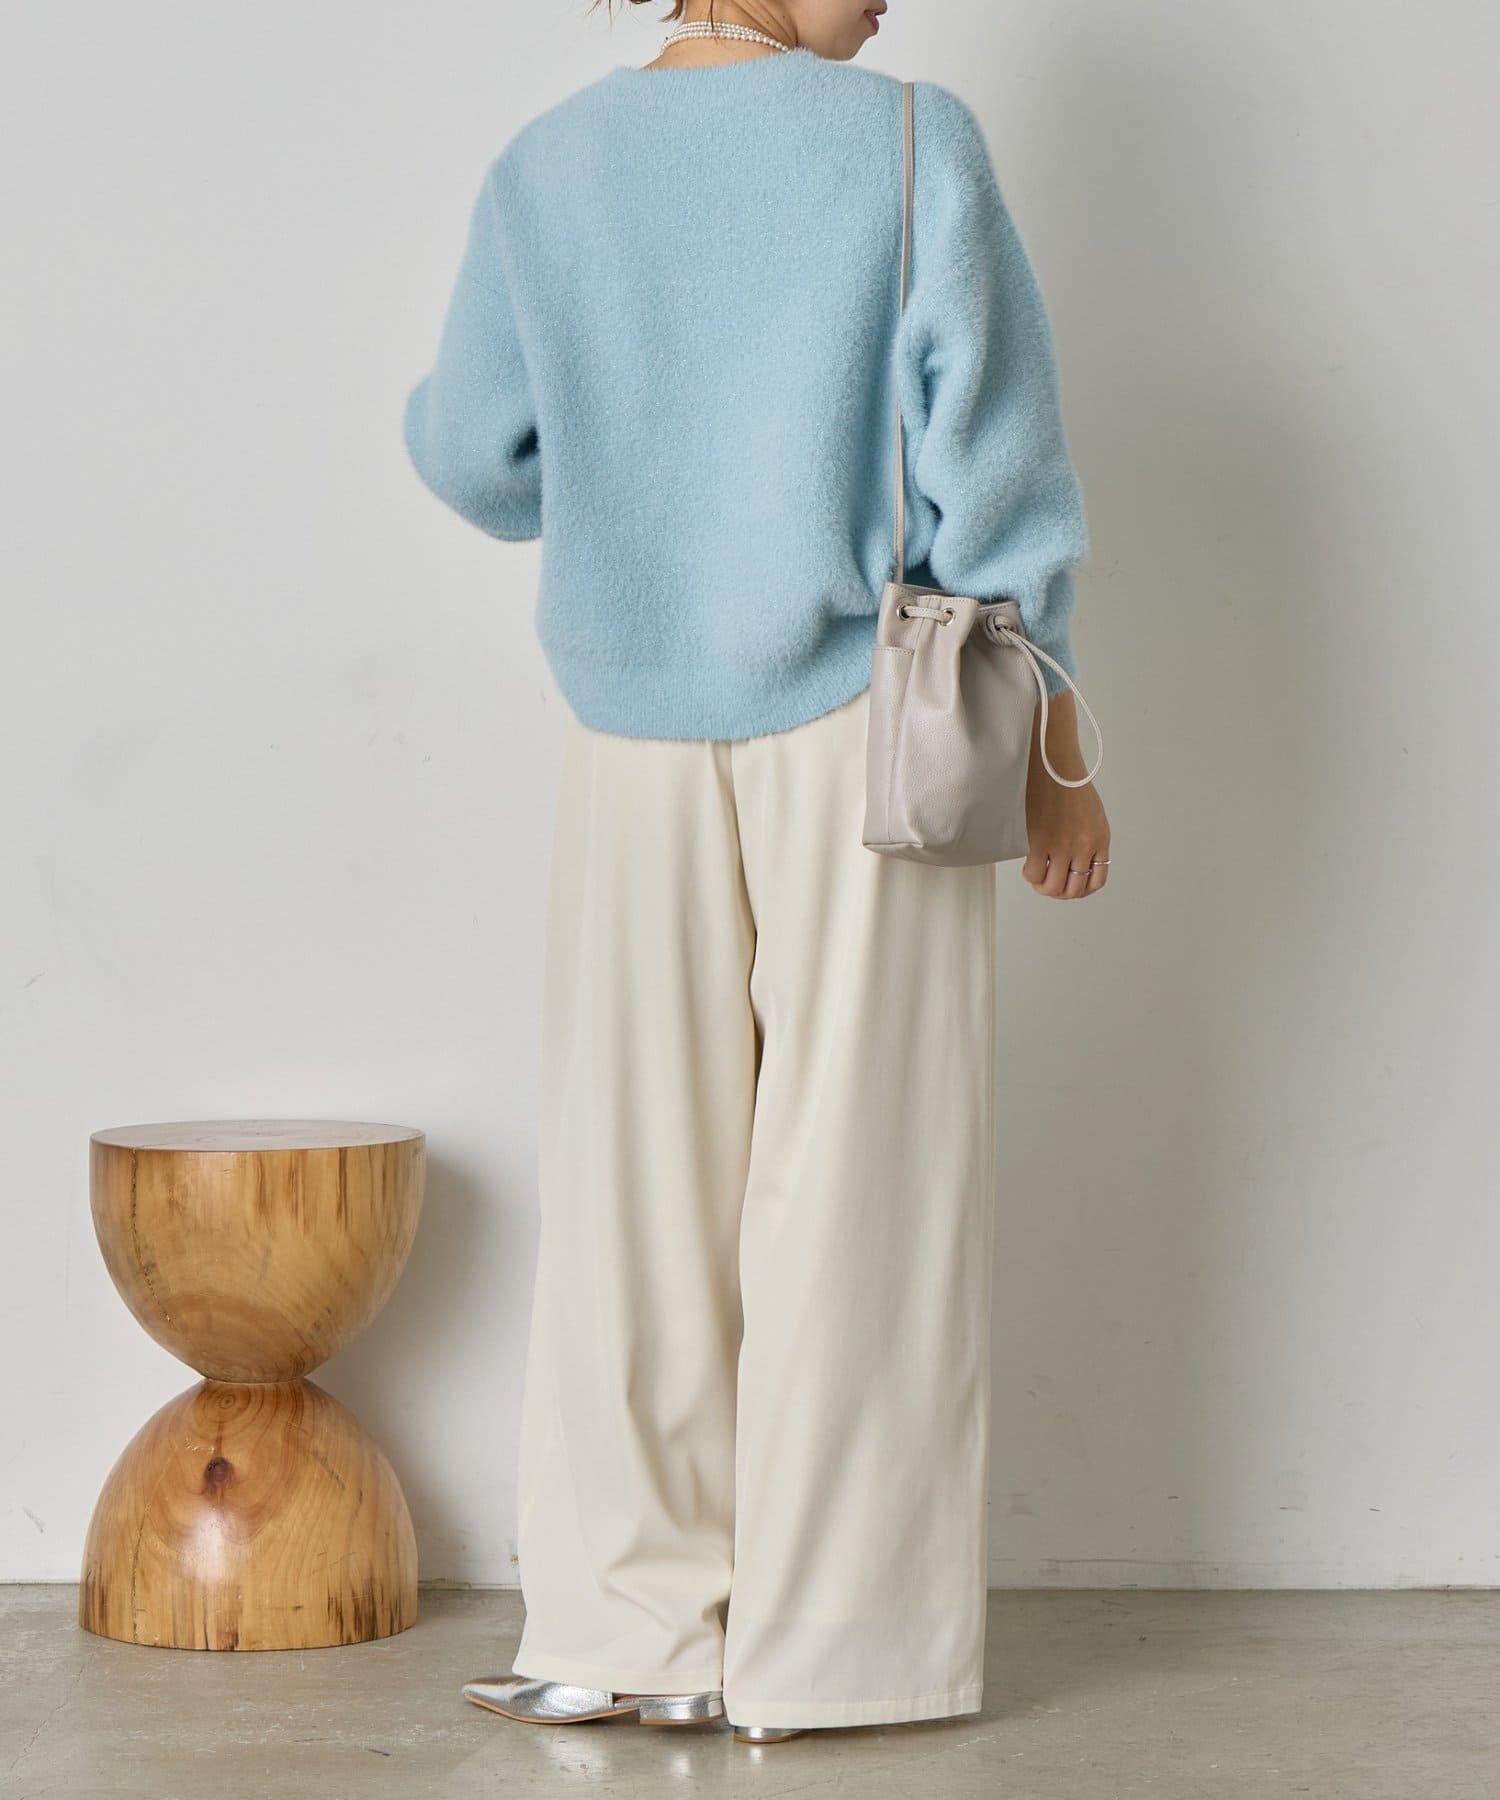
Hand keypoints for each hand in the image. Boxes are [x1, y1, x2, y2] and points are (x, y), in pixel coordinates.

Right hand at [1021, 690, 1109, 898]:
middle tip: (1047, 882)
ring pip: (1053, 887)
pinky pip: (1034, 874)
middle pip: (1074, 890)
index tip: (1067, 882)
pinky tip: (1028, 863)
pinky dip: (1030, 875)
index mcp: (1100, 838)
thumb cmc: (1065, 780)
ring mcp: (1063, 845)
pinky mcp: (1040, 841)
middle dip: (1059, 891)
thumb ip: (1086, 838)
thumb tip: (1072, 861)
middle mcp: (1084, 846)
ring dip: (1043, 887)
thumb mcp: (1089, 813)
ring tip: (1036, 876)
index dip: (1079, 889)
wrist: (1052, 760)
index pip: (1096, 881)